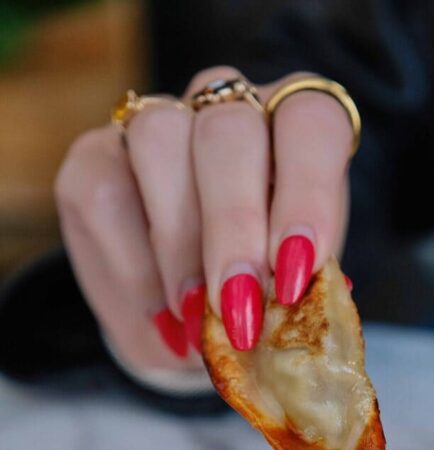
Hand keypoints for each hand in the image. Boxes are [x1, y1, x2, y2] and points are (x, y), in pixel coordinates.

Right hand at [54, 67, 353, 372]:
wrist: (193, 328)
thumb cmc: (260, 299)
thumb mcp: (291, 295)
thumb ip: (295, 287)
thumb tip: (296, 309)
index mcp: (296, 127)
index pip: (312, 121)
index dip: (308, 194)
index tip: (298, 271)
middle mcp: (228, 108)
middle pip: (228, 131)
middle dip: (234, 227)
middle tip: (240, 308)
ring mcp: (155, 123)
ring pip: (160, 144)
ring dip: (181, 245)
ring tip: (197, 322)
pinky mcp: (93, 157)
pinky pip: (105, 195)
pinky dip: (137, 272)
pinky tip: (163, 320)